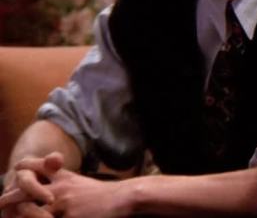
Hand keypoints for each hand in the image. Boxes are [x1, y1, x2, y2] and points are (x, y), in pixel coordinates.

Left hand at [2, 154, 130, 217]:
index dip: (20, 171)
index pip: (33, 166)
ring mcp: (63, 203)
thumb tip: (46, 192)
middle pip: (25, 187)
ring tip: (9, 217)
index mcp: (62, 176)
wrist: (122, 198)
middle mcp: (59, 187)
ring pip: (28, 209)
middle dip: (7, 198)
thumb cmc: (101, 193)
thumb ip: (62, 182)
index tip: (12, 180)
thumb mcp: (79, 182)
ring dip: (18, 215)